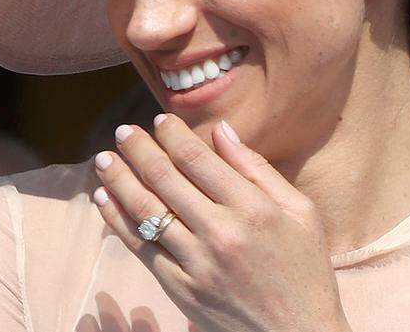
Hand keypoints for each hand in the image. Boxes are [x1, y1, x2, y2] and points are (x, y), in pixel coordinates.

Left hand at [91, 113, 351, 331]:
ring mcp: (197, 264)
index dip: (173, 136)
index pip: (198, 160)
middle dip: (138, 150)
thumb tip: (222, 130)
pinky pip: (141, 248)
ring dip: (119, 181)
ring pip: (146, 211)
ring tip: (104, 160)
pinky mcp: (181, 289)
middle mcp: (221, 233)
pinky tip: (105, 200)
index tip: (158, 120)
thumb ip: (257, 169)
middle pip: (165, 180)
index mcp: (253, 209)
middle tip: (122, 132)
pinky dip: (118, 221)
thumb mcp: (301, 211)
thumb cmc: (305, 269)